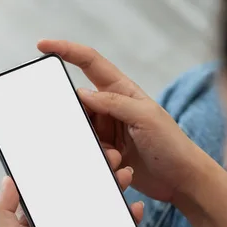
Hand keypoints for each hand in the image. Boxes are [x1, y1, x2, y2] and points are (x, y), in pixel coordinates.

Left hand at [0, 149, 142, 226]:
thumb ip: (4, 213)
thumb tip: (7, 179)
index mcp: (35, 224)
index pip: (49, 189)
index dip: (61, 169)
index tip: (74, 148)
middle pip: (78, 194)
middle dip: (92, 173)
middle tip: (106, 155)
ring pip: (98, 209)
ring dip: (111, 190)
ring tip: (122, 173)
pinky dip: (126, 220)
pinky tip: (134, 206)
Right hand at [38, 40, 201, 201]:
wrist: (182, 181)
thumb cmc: (172, 145)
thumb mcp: (146, 117)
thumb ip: (114, 102)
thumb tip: (83, 94)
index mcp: (122, 91)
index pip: (90, 63)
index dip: (67, 50)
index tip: (44, 46)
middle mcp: (112, 109)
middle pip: (79, 106)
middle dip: (79, 122)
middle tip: (99, 137)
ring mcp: (109, 132)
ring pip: (83, 134)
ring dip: (97, 148)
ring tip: (119, 158)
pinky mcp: (107, 154)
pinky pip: (91, 155)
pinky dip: (104, 163)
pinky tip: (123, 169)